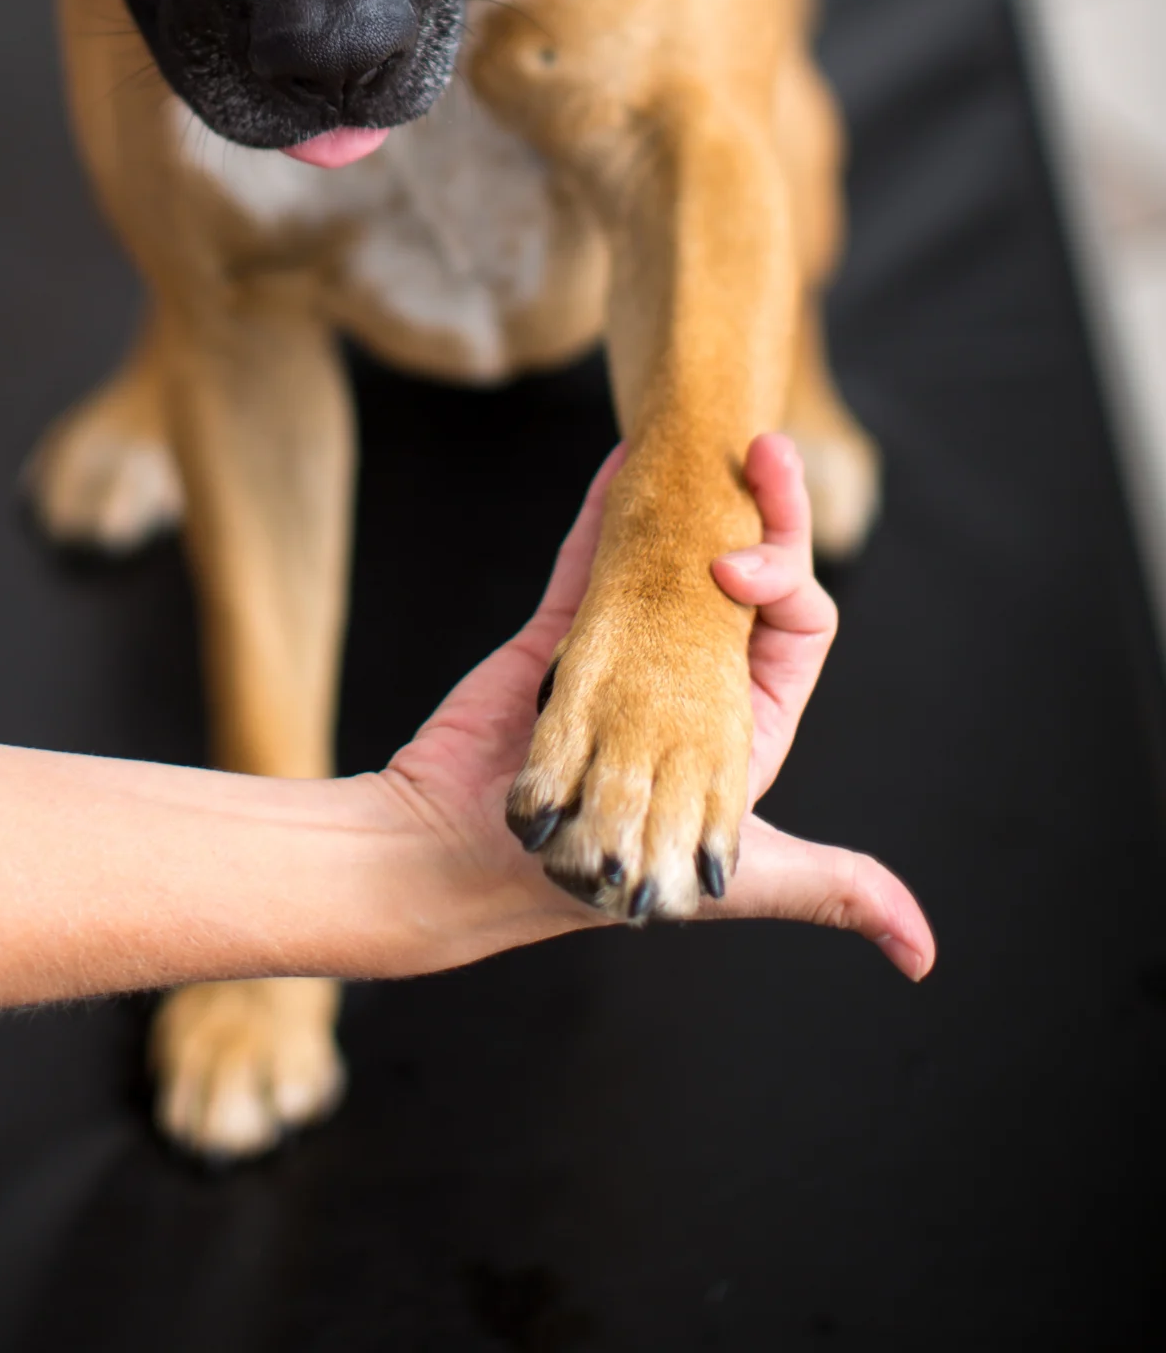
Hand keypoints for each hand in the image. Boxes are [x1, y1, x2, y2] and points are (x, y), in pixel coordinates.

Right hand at [377, 434, 933, 980]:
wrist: (462, 855)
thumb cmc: (599, 881)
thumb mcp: (740, 877)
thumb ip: (830, 890)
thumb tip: (925, 956)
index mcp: (748, 725)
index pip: (798, 621)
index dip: (789, 575)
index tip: (745, 564)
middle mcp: (697, 680)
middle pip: (747, 571)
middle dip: (762, 507)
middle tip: (762, 448)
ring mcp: (630, 648)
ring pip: (679, 553)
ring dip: (697, 494)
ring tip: (711, 431)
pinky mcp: (566, 632)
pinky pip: (593, 554)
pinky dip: (607, 503)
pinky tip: (623, 457)